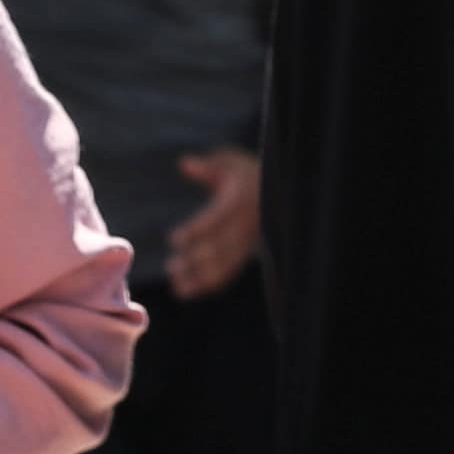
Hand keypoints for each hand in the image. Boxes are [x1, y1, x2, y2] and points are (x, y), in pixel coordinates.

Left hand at [163, 146, 261, 302]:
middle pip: (221, 248)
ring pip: (225, 265)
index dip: (196, 231)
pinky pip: (229, 272)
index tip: (173, 239)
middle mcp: (247, 225)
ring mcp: (249, 243)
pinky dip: (209, 284)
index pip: (217, 219)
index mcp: (241, 201)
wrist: (283, 192)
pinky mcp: (246, 254)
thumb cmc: (248, 173)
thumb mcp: (231, 162)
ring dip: (201, 278)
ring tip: (176, 286)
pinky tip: (185, 290)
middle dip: (196, 261)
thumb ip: (208, 166)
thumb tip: (184, 164)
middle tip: (171, 267)